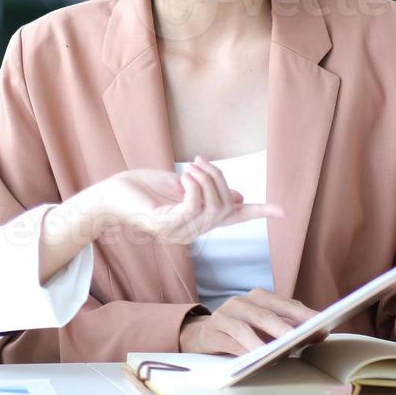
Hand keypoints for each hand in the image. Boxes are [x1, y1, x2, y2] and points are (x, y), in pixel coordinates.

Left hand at [87, 157, 284, 244]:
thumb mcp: (182, 185)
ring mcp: (180, 233)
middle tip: (200, 161)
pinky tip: (185, 178)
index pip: (235, 218)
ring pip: (213, 207)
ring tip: (190, 167)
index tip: (284, 212)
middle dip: (219, 178)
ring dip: (205, 179)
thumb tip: (238, 196)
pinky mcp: (166, 226)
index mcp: (198, 221)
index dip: (260, 213)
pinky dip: (195, 187)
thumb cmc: (142, 188)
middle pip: (226, 206)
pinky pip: (195, 206)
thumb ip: (208, 190)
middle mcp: (192, 232)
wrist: (111, 195)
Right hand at [178, 289, 328, 354]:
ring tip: (277, 352)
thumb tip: (318, 334)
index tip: (321, 323)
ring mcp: (223, 315)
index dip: (303, 314)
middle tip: (300, 338)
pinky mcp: (211, 331)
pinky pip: (229, 342)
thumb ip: (288, 328)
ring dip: (261, 341)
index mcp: (258, 297)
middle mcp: (240, 302)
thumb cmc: (243, 330)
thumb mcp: (264, 326)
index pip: (284, 304)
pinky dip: (242, 350)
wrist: (203, 333)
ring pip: (244, 327)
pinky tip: (253, 359)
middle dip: (284, 326)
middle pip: (265, 313)